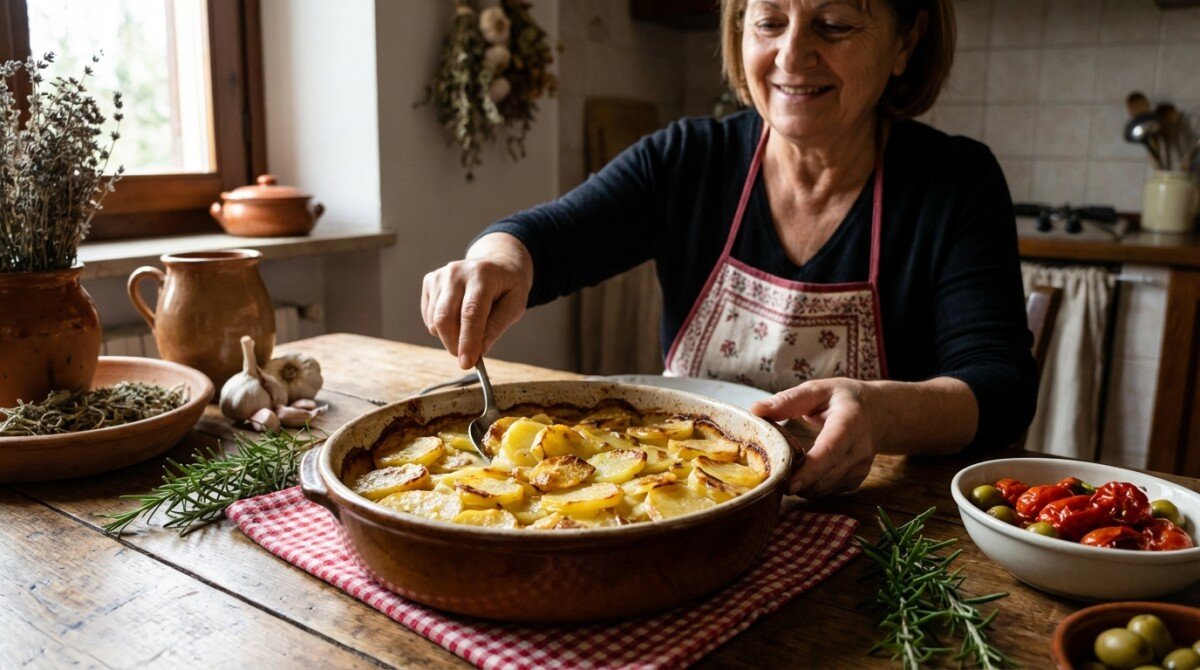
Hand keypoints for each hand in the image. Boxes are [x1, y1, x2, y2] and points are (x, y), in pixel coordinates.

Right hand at [421, 233, 532, 368]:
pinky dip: (441, 328)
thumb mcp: (515, 306)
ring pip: (435, 321)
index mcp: (483, 275)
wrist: (496, 264)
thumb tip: (478, 351)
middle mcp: (457, 272)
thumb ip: (496, 327)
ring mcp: (440, 275)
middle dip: (454, 344)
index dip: (468, 341)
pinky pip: (429, 317)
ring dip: (450, 337)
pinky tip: (458, 318)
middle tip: (467, 358)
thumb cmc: (507, 288)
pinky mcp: (429, 281)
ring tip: (470, 328)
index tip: (467, 363)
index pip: (471, 313)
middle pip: (445, 317)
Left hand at [750, 378, 880, 497]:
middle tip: (771, 477)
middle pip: (827, 476)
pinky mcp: (855, 481)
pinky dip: (811, 487)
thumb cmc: (844, 399)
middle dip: (798, 483)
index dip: (810, 470)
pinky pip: (829, 492)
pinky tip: (801, 474)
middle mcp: (860, 450)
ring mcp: (860, 469)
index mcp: (850, 423)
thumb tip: (756, 410)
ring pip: (826, 489)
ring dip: (802, 487)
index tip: (789, 484)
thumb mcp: (818, 390)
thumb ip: (788, 400)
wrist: (879, 413)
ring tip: (784, 472)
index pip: (831, 451)